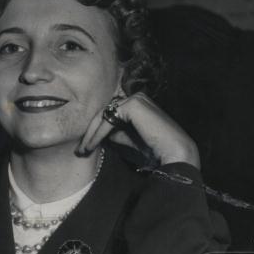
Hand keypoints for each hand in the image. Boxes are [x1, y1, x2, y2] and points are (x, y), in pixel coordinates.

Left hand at [78, 92, 200, 167]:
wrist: (172, 154)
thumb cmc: (152, 151)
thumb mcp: (127, 140)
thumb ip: (114, 132)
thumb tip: (96, 133)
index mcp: (137, 105)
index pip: (109, 114)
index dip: (95, 130)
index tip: (85, 147)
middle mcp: (136, 98)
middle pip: (104, 114)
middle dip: (89, 132)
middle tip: (80, 150)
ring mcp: (135, 99)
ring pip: (104, 116)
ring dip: (91, 134)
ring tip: (83, 150)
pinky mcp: (133, 104)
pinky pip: (108, 120)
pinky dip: (98, 134)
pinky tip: (92, 146)